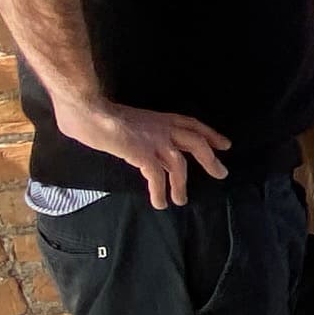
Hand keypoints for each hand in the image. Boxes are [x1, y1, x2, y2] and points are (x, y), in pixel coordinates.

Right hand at [57, 99, 229, 209]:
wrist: (89, 111)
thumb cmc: (100, 113)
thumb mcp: (128, 119)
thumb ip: (138, 130)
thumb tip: (131, 142)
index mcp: (161, 118)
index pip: (193, 125)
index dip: (210, 135)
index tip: (224, 145)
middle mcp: (163, 128)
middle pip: (196, 143)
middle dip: (210, 160)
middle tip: (221, 173)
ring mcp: (154, 141)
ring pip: (179, 164)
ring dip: (181, 184)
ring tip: (181, 201)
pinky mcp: (143, 154)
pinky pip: (157, 176)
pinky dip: (160, 191)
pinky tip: (159, 202)